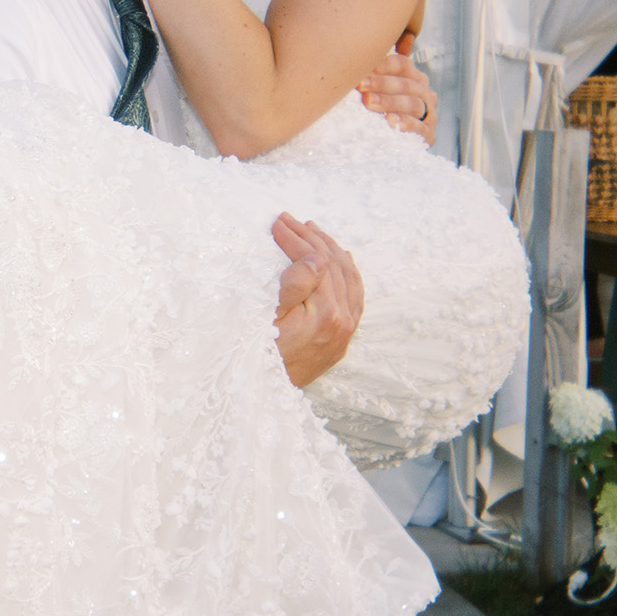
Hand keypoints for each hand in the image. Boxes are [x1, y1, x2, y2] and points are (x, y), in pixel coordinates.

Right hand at [270, 214, 362, 387]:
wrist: (267, 395)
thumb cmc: (261, 355)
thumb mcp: (270, 319)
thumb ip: (296, 285)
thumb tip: (317, 258)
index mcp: (328, 314)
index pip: (316, 262)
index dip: (295, 240)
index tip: (277, 225)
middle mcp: (345, 321)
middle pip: (334, 265)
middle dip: (311, 238)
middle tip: (289, 220)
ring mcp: (347, 329)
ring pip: (349, 276)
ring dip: (331, 249)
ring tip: (312, 229)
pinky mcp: (344, 336)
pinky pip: (355, 294)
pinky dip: (347, 271)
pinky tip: (339, 258)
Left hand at [357, 32, 436, 146]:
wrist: (393, 145)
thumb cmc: (379, 111)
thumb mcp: (375, 91)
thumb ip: (372, 72)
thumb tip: (364, 51)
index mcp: (413, 77)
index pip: (402, 65)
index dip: (384, 65)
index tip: (363, 67)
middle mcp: (424, 93)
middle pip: (405, 84)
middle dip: (381, 84)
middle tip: (360, 85)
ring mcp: (429, 114)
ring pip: (412, 104)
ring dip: (390, 102)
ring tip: (369, 102)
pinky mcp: (429, 135)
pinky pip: (420, 128)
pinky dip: (406, 123)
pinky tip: (390, 121)